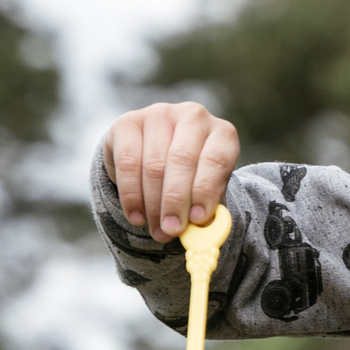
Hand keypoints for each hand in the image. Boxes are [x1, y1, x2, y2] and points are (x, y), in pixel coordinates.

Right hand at [103, 102, 239, 241]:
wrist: (156, 156)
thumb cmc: (191, 178)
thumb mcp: (206, 193)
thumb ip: (207, 211)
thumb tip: (201, 234)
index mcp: (222, 133)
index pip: (217, 159)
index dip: (206, 190)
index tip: (197, 219)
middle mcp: (193, 117)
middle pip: (182, 160)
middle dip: (175, 201)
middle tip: (170, 231)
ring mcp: (159, 115)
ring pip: (153, 164)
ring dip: (153, 204)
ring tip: (156, 230)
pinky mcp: (128, 122)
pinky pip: (127, 162)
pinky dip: (131, 195)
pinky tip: (136, 216)